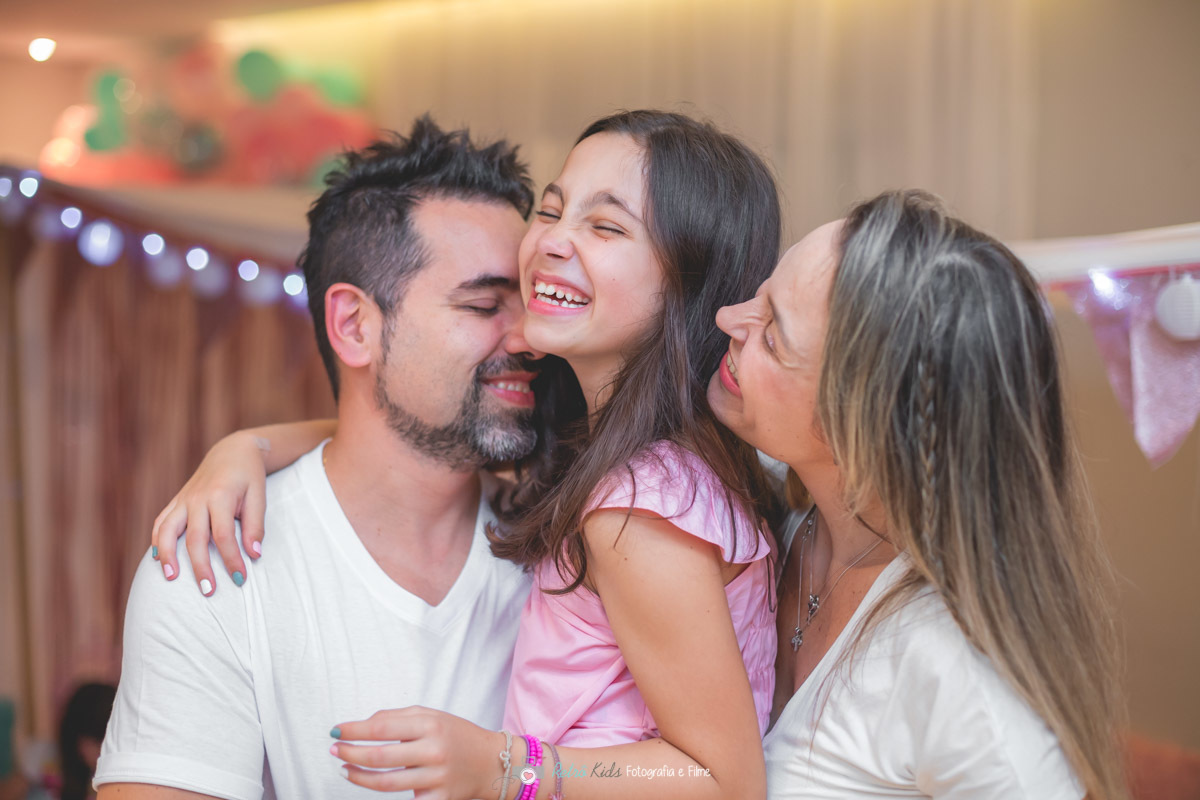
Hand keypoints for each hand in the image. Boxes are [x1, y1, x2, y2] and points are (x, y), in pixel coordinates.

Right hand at [151, 430, 268, 594]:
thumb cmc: (249, 477)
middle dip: (201, 567)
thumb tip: (254, 555)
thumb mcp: (259, 497)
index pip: (224, 535)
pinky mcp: (176, 501)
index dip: (231, 559)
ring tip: (171, 578)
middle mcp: (197, 498)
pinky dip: (156, 540)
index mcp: (221, 496)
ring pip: (168, 530)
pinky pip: (161, 522)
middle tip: (209, 591)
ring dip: (168, 555)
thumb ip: (256, 526)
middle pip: (195, 538)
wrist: (233, 452)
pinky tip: (157, 559)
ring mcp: (184, 499)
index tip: (240, 579)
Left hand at [330, 707, 505, 798]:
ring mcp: (437, 778)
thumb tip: (363, 725)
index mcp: (431, 725)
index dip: (355, 729)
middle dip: (351, 753)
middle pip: (380, 756)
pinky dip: (385, 794)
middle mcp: (434, 750)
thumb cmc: (456, 736)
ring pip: (386, 782)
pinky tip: (370, 785)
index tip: (336, 730)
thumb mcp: (432, 716)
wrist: (492, 763)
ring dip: (359, 777)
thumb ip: (397, 717)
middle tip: (335, 750)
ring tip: (345, 770)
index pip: (382, 726)